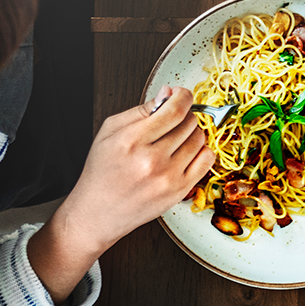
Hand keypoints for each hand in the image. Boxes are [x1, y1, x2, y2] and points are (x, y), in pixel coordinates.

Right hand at [28, 86, 214, 300]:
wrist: (97, 213)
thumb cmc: (101, 171)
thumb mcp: (109, 132)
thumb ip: (141, 110)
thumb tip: (168, 93)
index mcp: (132, 141)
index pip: (174, 110)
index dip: (183, 96)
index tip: (180, 95)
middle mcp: (152, 160)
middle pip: (189, 123)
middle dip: (183, 116)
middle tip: (172, 120)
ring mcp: (168, 177)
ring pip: (199, 139)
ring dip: (191, 133)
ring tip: (175, 138)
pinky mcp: (179, 191)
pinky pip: (206, 160)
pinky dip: (201, 150)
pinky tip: (187, 151)